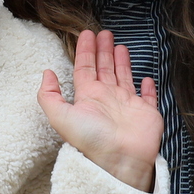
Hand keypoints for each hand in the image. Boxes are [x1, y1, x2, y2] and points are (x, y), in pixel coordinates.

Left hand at [38, 29, 161, 191]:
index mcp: (88, 97)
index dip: (85, 51)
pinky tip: (146, 78)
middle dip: (103, 50)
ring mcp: (127, 105)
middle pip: (103, 68)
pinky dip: (147, 88)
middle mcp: (107, 99)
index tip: (87, 34)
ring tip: (120, 46)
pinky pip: (147, 97)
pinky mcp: (146, 112)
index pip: (84, 68)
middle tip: (104, 33)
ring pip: (123, 77)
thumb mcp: (60, 116)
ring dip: (121, 62)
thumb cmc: (92, 139)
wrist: (121, 159)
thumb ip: (49, 95)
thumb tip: (46, 73)